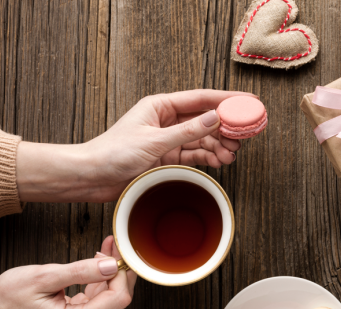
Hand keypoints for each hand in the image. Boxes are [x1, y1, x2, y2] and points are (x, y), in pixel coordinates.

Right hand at [0, 236, 135, 308]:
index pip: (116, 299)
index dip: (121, 274)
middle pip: (118, 300)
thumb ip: (81, 271)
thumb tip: (112, 265)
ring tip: (107, 248)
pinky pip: (100, 298)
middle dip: (119, 270)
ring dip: (112, 272)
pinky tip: (99, 260)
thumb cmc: (10, 296)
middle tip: (114, 246)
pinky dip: (102, 278)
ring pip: (111, 298)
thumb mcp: (45, 276)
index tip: (116, 253)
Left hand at [16, 89, 255, 202]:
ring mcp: (168, 140)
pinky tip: (220, 160)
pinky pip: (194, 154)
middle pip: (205, 119)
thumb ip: (187, 131)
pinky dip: (208, 157)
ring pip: (202, 139)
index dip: (226, 100)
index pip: (200, 99)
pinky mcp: (167, 157)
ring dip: (218, 145)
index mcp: (160, 106)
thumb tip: (215, 118)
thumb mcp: (154, 141)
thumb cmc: (113, 153)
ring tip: (232, 153)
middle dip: (226, 127)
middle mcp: (166, 120)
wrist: (92, 177)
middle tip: (244, 135)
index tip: (248, 101)